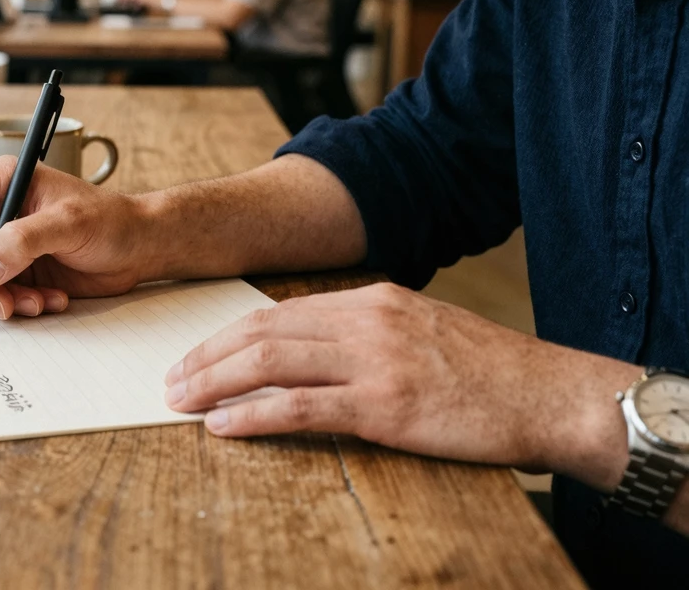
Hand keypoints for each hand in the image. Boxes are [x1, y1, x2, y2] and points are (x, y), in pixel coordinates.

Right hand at [0, 156, 150, 319]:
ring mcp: (4, 244)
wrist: (139, 248)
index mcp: (4, 182)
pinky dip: (19, 305)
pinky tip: (53, 301)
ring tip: (38, 304)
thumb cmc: (111, 221)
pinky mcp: (16, 272)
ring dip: (0, 298)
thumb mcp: (69, 223)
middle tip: (3, 303)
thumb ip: (25, 241)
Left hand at [164, 282, 637, 479]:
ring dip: (216, 381)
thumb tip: (310, 350)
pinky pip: (301, 406)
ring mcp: (374, 360)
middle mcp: (365, 319)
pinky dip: (254, 414)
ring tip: (182, 399)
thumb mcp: (422, 329)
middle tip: (173, 378)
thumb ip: (365, 332)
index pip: (280, 311)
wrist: (550, 394)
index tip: (199, 352)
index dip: (230, 334)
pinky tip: (224, 425)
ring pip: (271, 361)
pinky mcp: (385, 404)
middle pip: (263, 331)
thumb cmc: (489, 370)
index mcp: (372, 298)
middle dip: (209, 355)